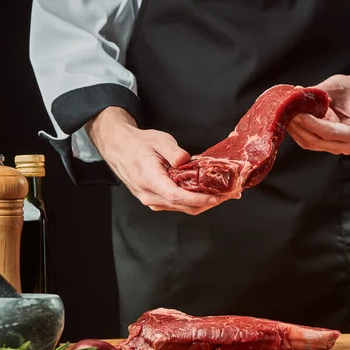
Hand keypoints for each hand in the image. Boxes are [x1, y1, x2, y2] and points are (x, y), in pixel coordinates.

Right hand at [86, 107, 239, 214]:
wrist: (119, 149)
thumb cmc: (138, 144)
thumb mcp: (158, 140)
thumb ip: (172, 151)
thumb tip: (185, 160)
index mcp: (150, 180)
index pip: (177, 196)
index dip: (199, 199)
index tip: (216, 197)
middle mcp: (150, 195)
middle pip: (184, 206)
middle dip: (209, 202)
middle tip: (230, 194)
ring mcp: (152, 201)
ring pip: (183, 209)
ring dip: (204, 203)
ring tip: (223, 194)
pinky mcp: (156, 201)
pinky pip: (178, 206)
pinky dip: (194, 202)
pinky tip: (207, 193)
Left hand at [287, 69, 349, 154]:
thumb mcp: (338, 87)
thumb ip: (316, 93)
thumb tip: (294, 94)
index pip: (328, 132)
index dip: (310, 123)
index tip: (296, 113)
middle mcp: (348, 145)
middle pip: (315, 140)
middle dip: (298, 126)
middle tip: (284, 111)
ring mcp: (336, 147)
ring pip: (308, 142)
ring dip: (294, 129)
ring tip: (285, 113)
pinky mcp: (325, 145)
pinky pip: (307, 140)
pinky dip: (297, 129)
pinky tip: (290, 117)